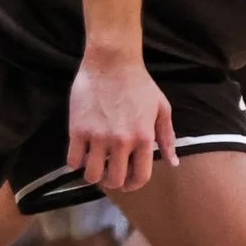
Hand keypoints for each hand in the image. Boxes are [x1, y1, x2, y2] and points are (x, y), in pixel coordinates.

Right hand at [67, 51, 177, 190]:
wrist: (112, 61)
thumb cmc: (139, 83)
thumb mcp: (161, 108)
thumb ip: (167, 137)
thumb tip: (173, 163)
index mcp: (143, 138)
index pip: (139, 177)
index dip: (133, 184)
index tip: (128, 182)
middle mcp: (121, 142)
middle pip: (114, 181)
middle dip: (113, 181)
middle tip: (110, 173)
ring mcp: (97, 137)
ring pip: (91, 175)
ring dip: (94, 174)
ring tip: (95, 164)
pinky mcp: (77, 129)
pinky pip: (72, 160)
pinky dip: (76, 161)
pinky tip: (82, 152)